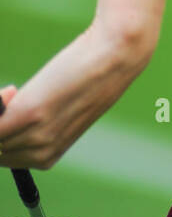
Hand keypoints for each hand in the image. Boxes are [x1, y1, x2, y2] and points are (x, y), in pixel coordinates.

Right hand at [0, 19, 150, 169]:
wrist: (115, 58)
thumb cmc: (89, 78)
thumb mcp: (61, 109)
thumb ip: (39, 122)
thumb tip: (8, 117)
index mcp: (48, 157)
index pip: (5, 158)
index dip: (2, 134)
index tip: (9, 111)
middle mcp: (41, 154)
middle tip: (12, 96)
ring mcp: (35, 136)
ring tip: (14, 91)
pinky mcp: (29, 114)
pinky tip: (11, 90)